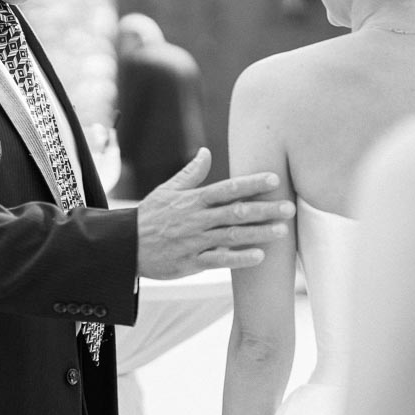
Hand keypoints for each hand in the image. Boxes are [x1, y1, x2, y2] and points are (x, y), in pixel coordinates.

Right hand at [136, 148, 292, 278]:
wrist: (125, 246)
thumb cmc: (149, 216)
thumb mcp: (167, 190)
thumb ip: (191, 173)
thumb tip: (206, 152)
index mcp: (193, 200)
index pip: (227, 189)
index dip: (251, 184)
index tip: (274, 179)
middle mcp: (196, 219)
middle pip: (235, 212)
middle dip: (264, 209)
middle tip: (290, 207)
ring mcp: (194, 241)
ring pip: (231, 236)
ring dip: (258, 233)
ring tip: (282, 231)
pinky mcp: (191, 262)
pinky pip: (218, 260)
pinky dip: (239, 258)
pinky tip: (259, 256)